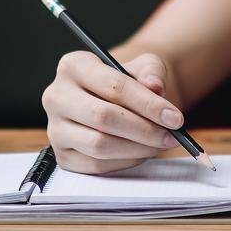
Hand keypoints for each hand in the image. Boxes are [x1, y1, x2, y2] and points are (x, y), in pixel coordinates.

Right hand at [41, 50, 183, 173]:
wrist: (111, 99)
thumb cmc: (128, 81)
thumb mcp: (143, 66)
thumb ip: (152, 71)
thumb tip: (155, 87)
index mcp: (73, 66)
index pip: (112, 86)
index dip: (147, 104)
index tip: (174, 118)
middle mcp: (56, 96)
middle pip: (102, 117)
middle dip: (144, 130)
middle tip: (171, 136)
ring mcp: (55, 128)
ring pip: (99, 144)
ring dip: (136, 148)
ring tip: (159, 144)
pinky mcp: (62, 155)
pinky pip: (96, 165)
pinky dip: (124, 162)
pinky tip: (141, 152)